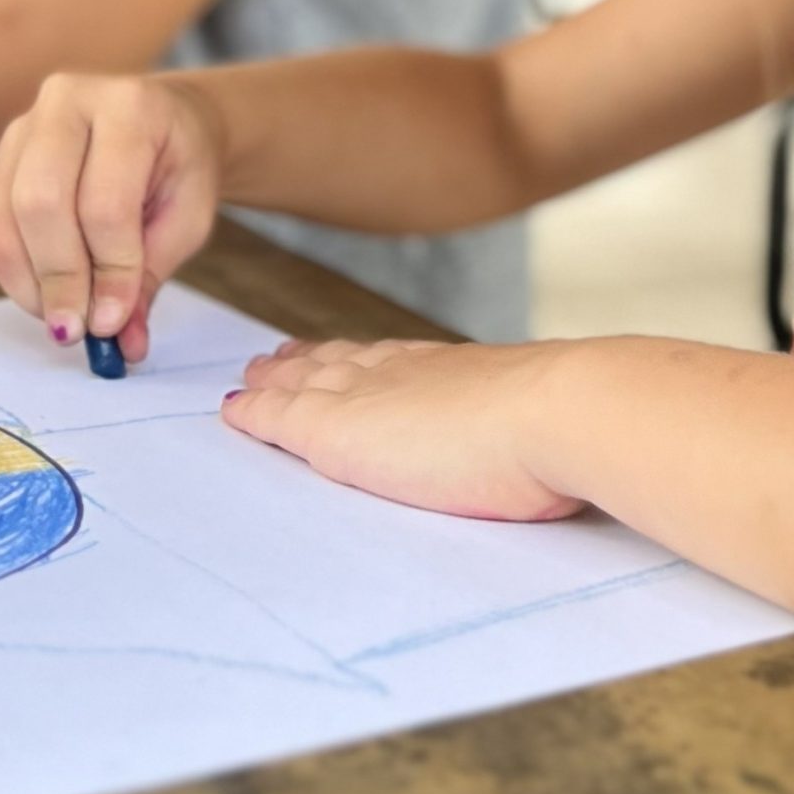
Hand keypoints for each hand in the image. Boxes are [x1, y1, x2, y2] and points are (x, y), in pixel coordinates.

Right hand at [0, 72, 224, 358]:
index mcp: (129, 106)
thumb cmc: (180, 167)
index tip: (113, 323)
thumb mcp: (188, 217)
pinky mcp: (1, 157)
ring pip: (5, 216)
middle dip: (59, 278)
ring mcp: (24, 126)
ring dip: (30, 282)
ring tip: (64, 321)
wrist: (166, 123)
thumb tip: (122, 343)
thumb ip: (150, 275)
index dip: (108, 269)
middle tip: (76, 331)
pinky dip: (15, 272)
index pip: (106, 201)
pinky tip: (46, 296)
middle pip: (41, 201)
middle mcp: (67, 102)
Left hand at [223, 338, 585, 521]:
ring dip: (276, 380)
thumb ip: (518, 426)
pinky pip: (279, 418)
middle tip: (277, 359)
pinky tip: (234, 413)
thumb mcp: (530, 422)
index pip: (390, 361)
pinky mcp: (333, 430)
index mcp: (449, 371)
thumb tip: (546, 440)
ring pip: (306, 382)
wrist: (552, 413)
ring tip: (254, 378)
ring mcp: (366, 397)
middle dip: (308, 362)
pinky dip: (255, 414)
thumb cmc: (559, 431)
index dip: (358, 359)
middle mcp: (404, 371)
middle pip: (341, 362)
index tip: (341, 353)